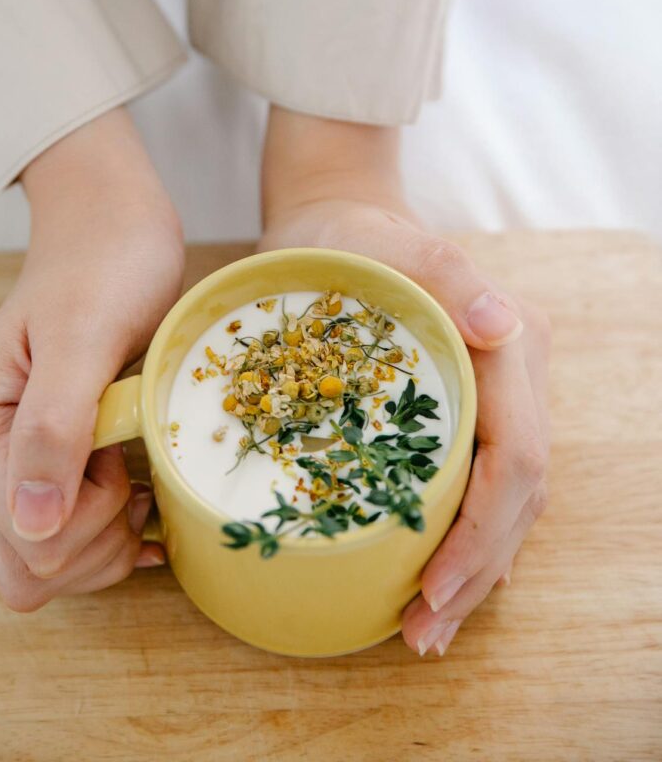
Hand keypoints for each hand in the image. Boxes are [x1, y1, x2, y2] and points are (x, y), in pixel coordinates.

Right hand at [0, 109, 183, 610]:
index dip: (88, 519)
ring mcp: (14, 462)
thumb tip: (31, 525)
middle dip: (95, 542)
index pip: (24, 546)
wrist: (113, 228)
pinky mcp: (50, 461)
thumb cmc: (105, 268)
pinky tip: (143, 494)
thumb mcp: (85, 339)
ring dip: (107, 537)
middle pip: (32, 570)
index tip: (116, 452)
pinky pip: (71, 538)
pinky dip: (113, 532)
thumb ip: (53, 426)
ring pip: (52, 565)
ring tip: (134, 471)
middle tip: (128, 469)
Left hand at [260, 107, 549, 655]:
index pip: (517, 456)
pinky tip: (431, 581)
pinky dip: (458, 541)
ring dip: (472, 570)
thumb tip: (505, 326)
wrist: (338, 221)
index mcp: (509, 347)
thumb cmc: (351, 236)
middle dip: (476, 570)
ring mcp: (493, 397)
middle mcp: (513, 378)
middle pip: (516, 494)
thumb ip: (448, 274)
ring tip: (425, 629)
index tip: (433, 588)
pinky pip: (476, 487)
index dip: (482, 531)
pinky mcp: (462, 412)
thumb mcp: (388, 245)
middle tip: (423, 633)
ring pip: (503, 501)